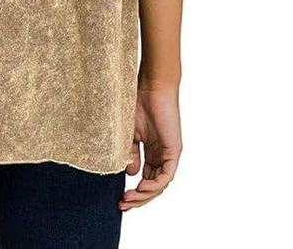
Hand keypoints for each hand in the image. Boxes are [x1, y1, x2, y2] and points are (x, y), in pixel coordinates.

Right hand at [121, 80, 182, 210]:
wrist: (151, 87)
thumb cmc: (138, 103)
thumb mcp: (129, 133)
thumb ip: (130, 154)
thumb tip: (131, 174)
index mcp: (150, 151)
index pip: (145, 178)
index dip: (133, 191)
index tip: (118, 197)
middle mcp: (161, 155)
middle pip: (152, 186)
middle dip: (138, 198)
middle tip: (122, 204)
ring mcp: (168, 154)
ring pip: (160, 185)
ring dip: (144, 195)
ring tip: (129, 198)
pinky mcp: (174, 151)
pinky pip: (166, 175)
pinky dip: (155, 185)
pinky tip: (142, 188)